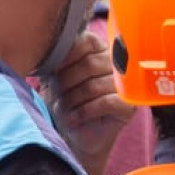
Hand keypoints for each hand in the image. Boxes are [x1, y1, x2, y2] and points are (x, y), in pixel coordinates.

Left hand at [40, 30, 134, 174]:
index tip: (51, 70)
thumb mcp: (57, 76)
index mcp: (100, 51)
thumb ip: (57, 59)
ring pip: (94, 86)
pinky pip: (106, 103)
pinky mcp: (128, 107)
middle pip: (90, 64)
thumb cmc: (66, 101)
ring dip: (71, 99)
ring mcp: (125, 86)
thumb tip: (46, 51)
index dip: (67, 55)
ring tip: (60, 108)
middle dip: (66, 81)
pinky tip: (73, 117)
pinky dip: (84, 111)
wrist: (75, 133)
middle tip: (54, 94)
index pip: (87, 41)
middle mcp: (117, 65)